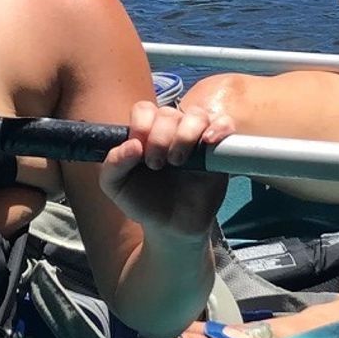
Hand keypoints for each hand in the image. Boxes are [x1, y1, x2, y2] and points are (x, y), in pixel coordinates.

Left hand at [100, 96, 229, 238]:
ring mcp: (197, 138)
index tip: (140, 151)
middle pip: (169, 113)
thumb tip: (132, 145)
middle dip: (160, 137)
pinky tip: (208, 142)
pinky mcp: (219, 150)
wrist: (171, 228)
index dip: (141, 126)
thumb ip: (113, 164)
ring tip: (177, 161)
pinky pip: (225, 124)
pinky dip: (219, 127)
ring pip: (196, 115)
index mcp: (146, 132)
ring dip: (185, 134)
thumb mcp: (116, 186)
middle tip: (156, 165)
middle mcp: (171, 130)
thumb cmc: (143, 202)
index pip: (144, 109)